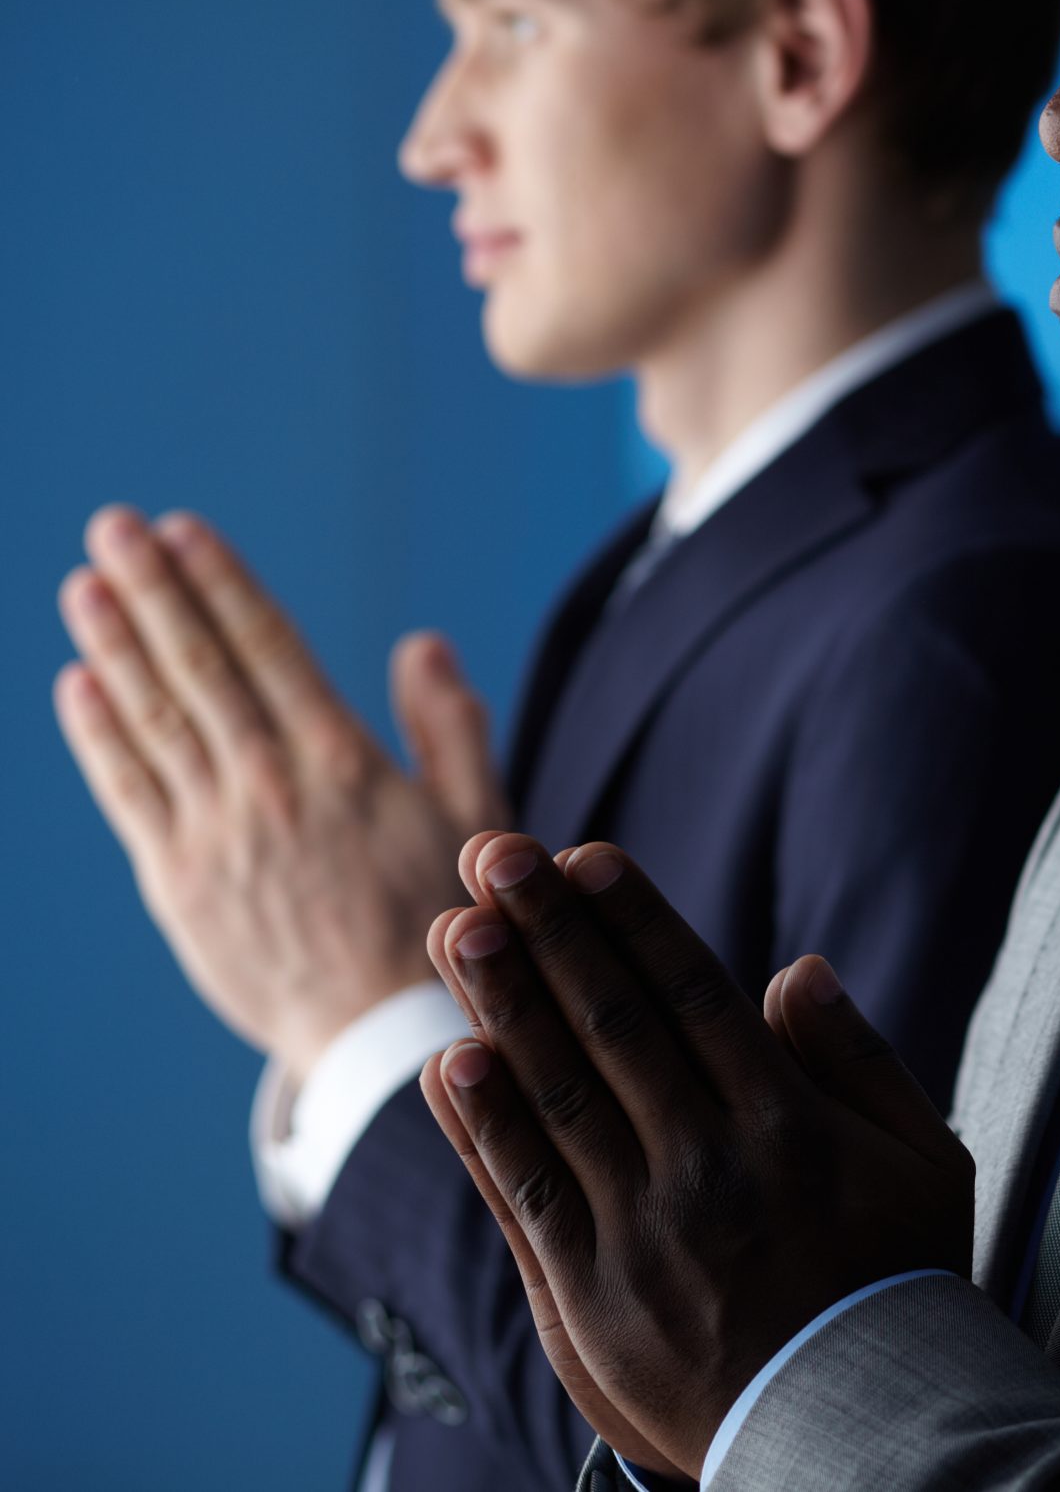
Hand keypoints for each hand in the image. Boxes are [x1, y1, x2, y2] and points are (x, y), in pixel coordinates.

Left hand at [53, 507, 505, 1074]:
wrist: (388, 1035)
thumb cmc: (447, 923)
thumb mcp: (477, 817)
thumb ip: (450, 726)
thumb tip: (422, 643)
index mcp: (346, 762)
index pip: (268, 649)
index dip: (222, 584)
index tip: (185, 529)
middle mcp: (274, 786)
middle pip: (200, 667)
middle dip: (154, 590)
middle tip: (115, 527)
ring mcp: (219, 833)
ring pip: (156, 719)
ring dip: (115, 645)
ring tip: (83, 584)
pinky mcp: (180, 882)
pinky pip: (129, 793)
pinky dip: (100, 736)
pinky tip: (79, 685)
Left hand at [418, 833, 972, 1478]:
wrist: (863, 1426)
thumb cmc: (899, 1281)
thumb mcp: (927, 1161)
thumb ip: (861, 1061)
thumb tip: (796, 970)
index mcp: (791, 1124)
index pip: (695, 998)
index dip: (634, 922)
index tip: (585, 856)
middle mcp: (712, 1165)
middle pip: (615, 1028)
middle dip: (550, 934)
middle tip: (494, 855)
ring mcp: (645, 1232)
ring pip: (559, 1098)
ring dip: (501, 1005)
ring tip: (455, 926)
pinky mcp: (589, 1297)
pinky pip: (526, 1196)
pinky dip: (484, 1127)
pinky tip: (450, 1061)